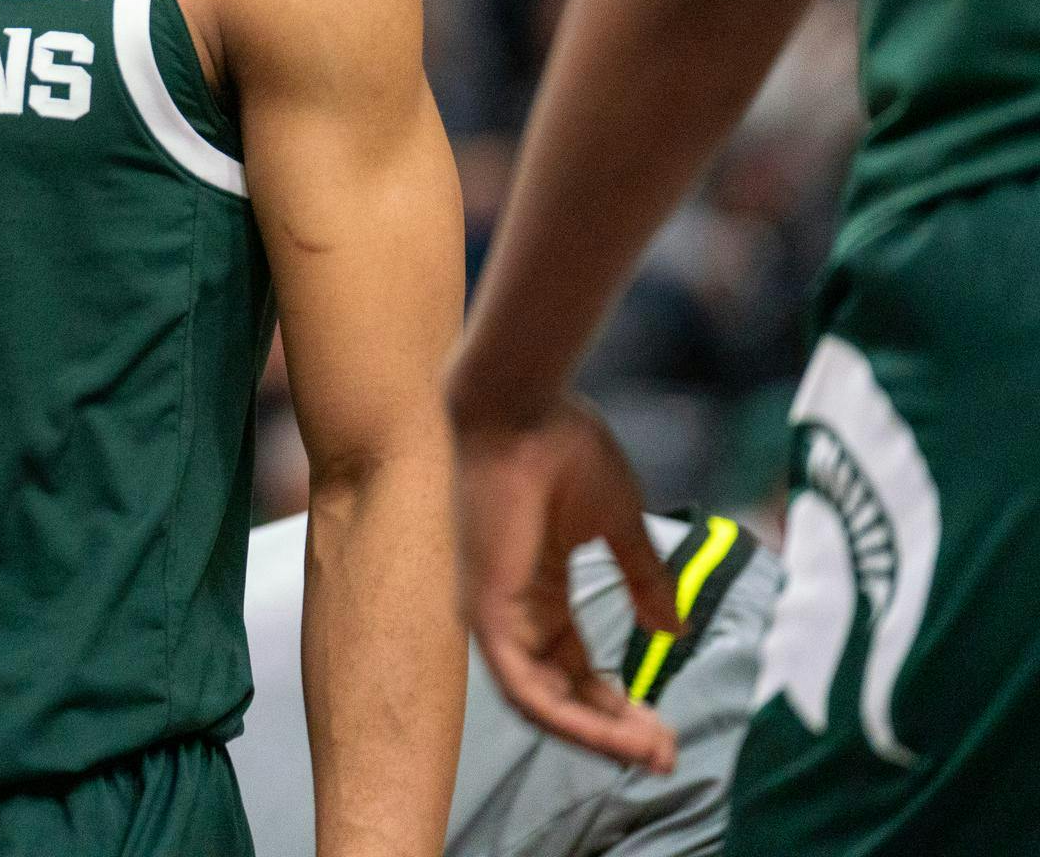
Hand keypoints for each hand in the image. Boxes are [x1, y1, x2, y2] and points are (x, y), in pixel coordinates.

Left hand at [452, 393, 681, 770]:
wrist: (521, 403)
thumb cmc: (562, 445)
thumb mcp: (618, 522)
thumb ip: (643, 577)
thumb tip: (672, 630)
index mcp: (539, 585)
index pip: (576, 665)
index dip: (620, 702)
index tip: (667, 729)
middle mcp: (513, 606)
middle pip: (562, 691)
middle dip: (614, 729)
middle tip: (666, 754)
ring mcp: (494, 610)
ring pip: (542, 701)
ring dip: (597, 733)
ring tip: (650, 752)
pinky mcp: (484, 609)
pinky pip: (523, 686)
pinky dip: (568, 716)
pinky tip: (611, 733)